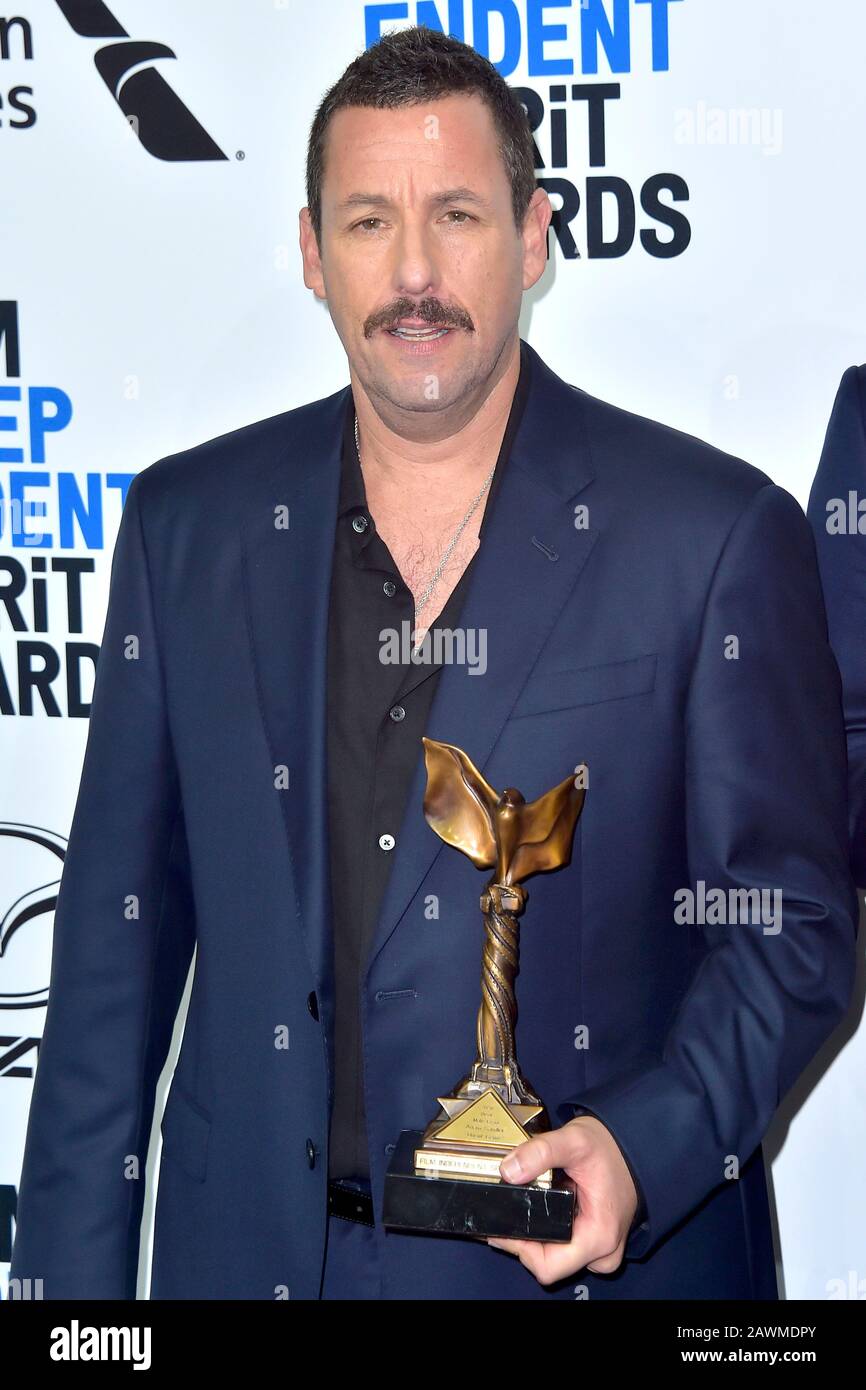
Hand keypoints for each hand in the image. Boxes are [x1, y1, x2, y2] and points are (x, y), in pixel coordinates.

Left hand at [487, 1115, 638, 1283]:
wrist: (632, 1146)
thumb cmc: (610, 1147)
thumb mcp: (575, 1140)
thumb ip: (541, 1152)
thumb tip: (508, 1170)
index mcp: (599, 1235)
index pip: (547, 1266)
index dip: (519, 1250)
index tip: (501, 1226)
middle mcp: (603, 1251)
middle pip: (548, 1264)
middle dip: (523, 1241)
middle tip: (508, 1212)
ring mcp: (601, 1249)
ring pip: (555, 1258)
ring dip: (536, 1238)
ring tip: (523, 1209)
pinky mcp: (595, 1241)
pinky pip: (565, 1249)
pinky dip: (548, 1234)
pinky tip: (539, 1213)